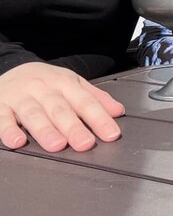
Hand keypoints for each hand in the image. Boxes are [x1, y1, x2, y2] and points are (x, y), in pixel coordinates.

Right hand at [0, 63, 125, 152]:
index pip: (85, 102)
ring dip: (45, 130)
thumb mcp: (72, 84)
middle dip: (73, 127)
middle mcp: (43, 89)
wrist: (11, 70)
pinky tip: (18, 142)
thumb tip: (118, 112)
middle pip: (60, 109)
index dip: (99, 118)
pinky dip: (9, 130)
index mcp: (64, 83)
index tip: (111, 134)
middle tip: (85, 144)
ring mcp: (20, 97)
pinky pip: (3, 119)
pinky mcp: (0, 106)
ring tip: (57, 145)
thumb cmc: (45, 83)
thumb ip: (95, 98)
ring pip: (33, 114)